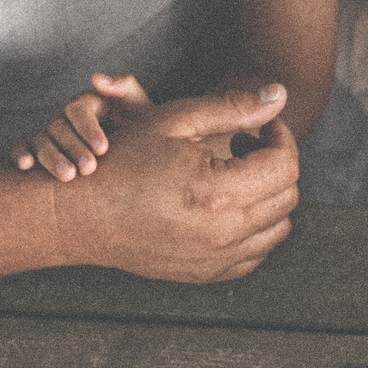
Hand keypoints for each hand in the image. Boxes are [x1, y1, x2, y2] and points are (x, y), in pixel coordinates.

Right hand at [15, 73, 154, 180]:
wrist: (139, 153)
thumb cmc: (140, 126)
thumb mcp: (139, 106)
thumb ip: (124, 86)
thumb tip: (96, 79)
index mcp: (88, 103)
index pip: (79, 110)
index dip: (88, 128)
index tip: (103, 148)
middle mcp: (66, 116)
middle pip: (59, 128)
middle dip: (73, 148)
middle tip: (88, 168)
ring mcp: (52, 132)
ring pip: (42, 141)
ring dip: (52, 158)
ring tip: (68, 176)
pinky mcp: (41, 148)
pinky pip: (24, 147)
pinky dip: (21, 153)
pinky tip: (25, 166)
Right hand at [49, 84, 299, 282]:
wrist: (79, 214)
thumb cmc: (122, 158)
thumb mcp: (175, 119)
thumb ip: (233, 106)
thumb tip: (281, 93)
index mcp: (220, 191)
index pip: (286, 163)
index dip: (281, 135)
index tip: (262, 124)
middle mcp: (224, 232)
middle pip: (287, 195)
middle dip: (276, 163)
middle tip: (247, 144)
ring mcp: (217, 259)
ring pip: (278, 227)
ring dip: (269, 196)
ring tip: (237, 172)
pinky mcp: (207, 274)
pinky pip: (256, 253)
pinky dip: (255, 227)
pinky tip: (228, 203)